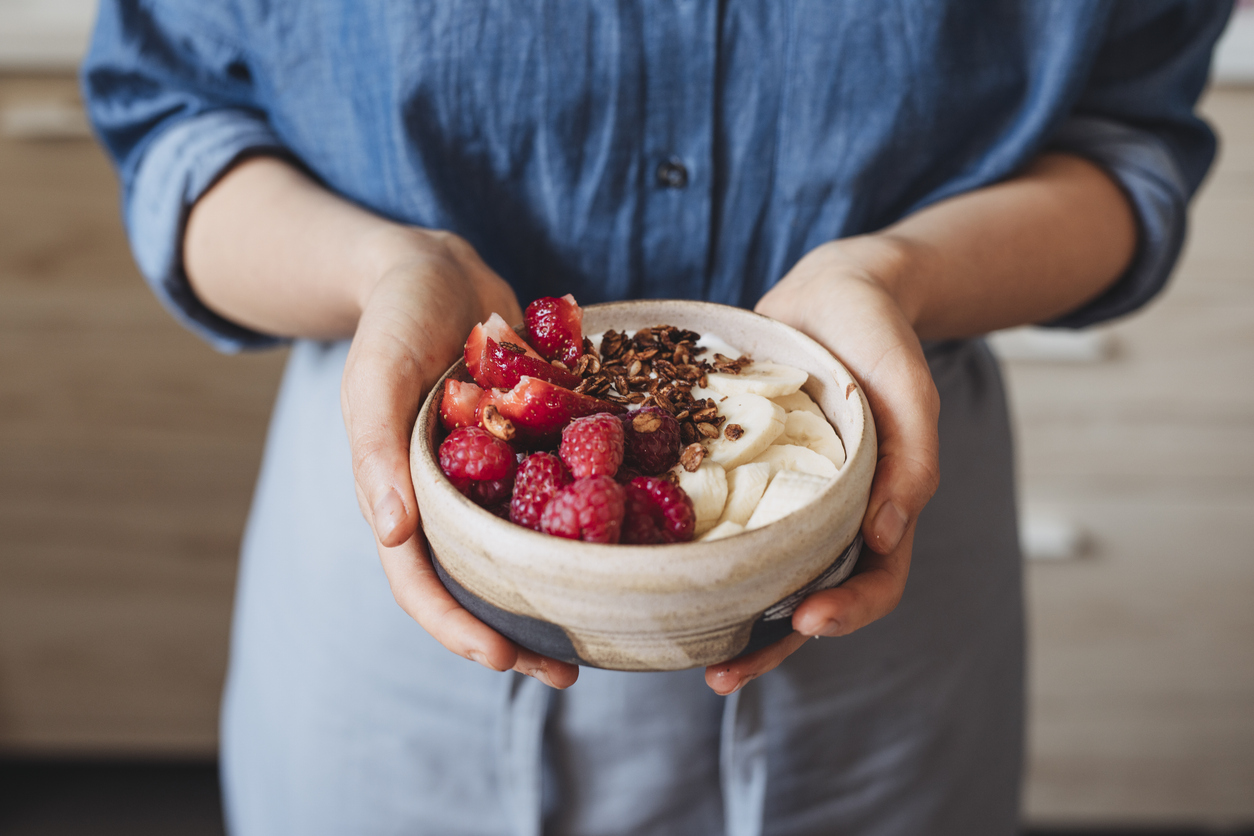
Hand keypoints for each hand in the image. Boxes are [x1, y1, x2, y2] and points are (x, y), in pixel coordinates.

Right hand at [341, 229, 578, 688]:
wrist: (440, 269)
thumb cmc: (395, 319)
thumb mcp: (375, 376)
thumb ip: (377, 451)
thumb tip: (389, 534)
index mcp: (405, 498)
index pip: (422, 583)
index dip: (459, 629)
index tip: (507, 660)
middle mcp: (453, 498)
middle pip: (481, 584)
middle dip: (519, 633)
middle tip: (572, 669)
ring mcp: (497, 476)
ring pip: (528, 550)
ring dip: (562, 590)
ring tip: (612, 622)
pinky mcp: (535, 446)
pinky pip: (566, 492)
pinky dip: (593, 518)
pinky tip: (640, 536)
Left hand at [705, 236, 939, 694]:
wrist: (831, 292)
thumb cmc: (882, 338)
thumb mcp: (909, 389)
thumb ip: (911, 459)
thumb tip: (887, 536)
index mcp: (875, 509)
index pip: (873, 581)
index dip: (846, 612)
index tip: (807, 621)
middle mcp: (821, 515)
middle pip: (801, 597)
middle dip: (766, 644)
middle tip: (721, 675)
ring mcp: (774, 497)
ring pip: (749, 570)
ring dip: (718, 612)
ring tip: (676, 646)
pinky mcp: (732, 470)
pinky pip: (710, 516)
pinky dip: (685, 544)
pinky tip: (644, 559)